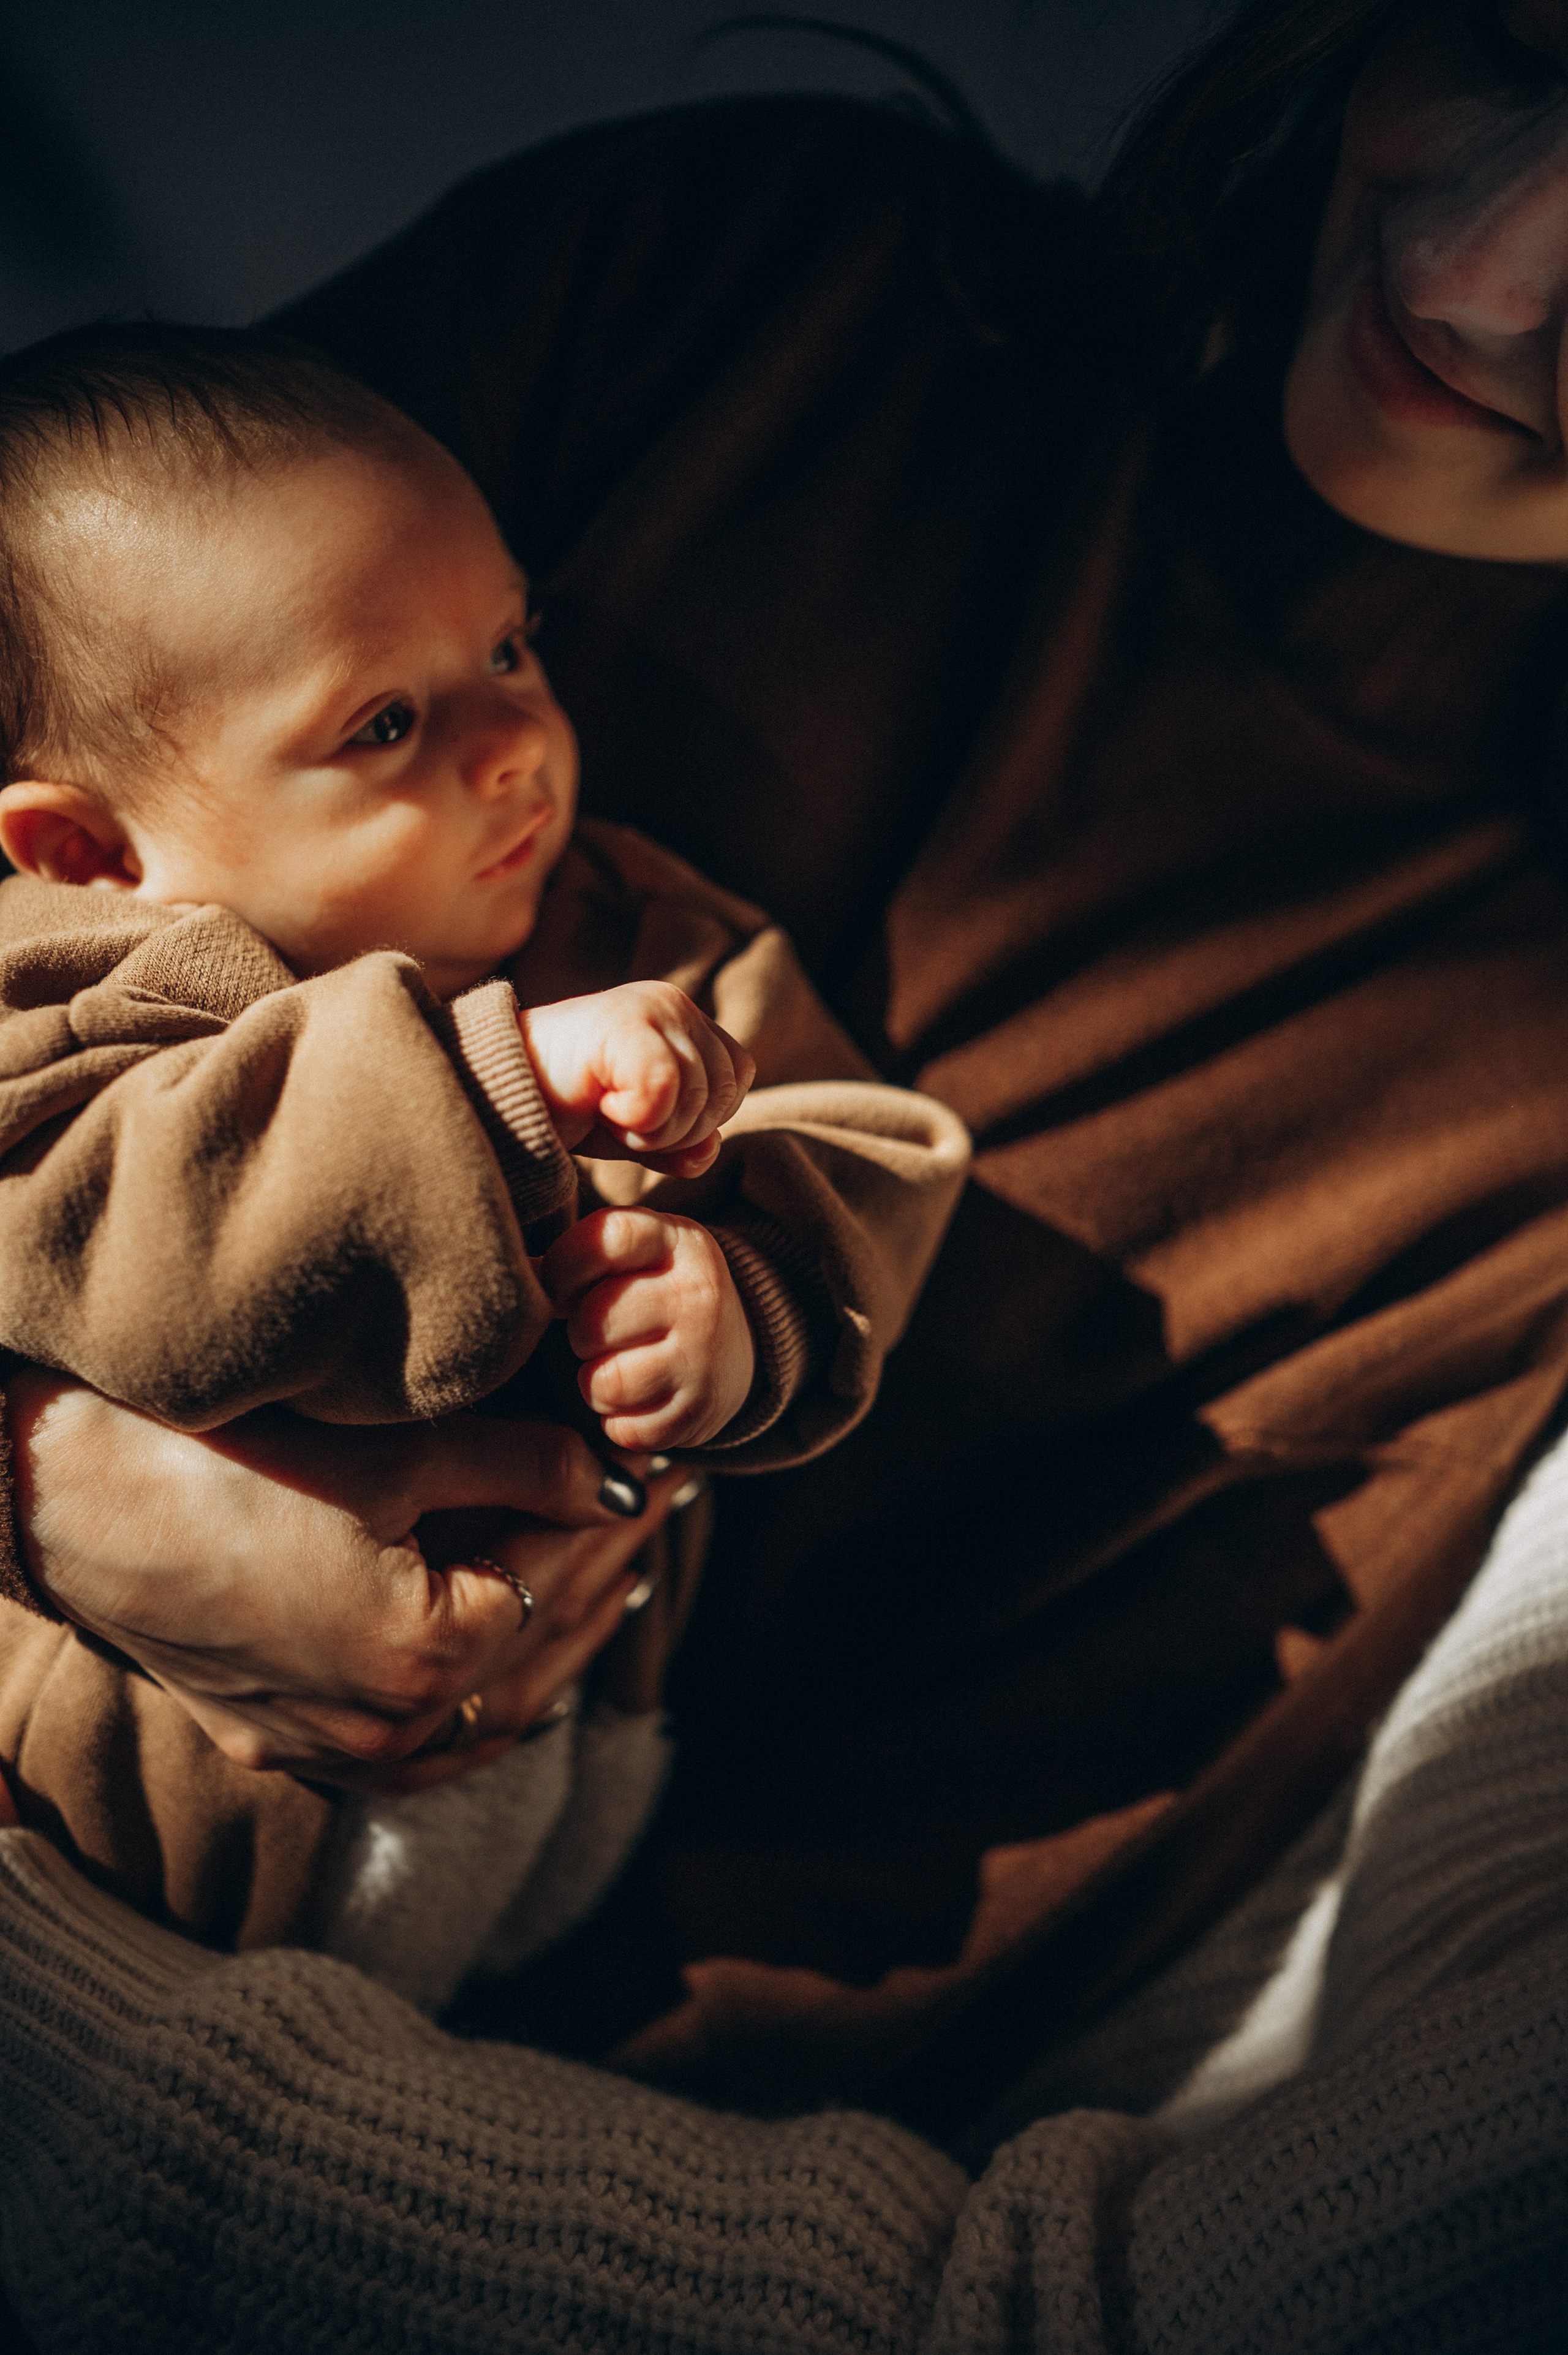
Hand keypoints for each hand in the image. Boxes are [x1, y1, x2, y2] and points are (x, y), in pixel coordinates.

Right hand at [7, 1368, 682, 1782]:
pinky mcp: (284, 1741)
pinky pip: (421, 1741)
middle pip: (535, 1648)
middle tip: (659, 1510)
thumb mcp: (390, 1449)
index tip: (668, 1470)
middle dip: (602, 1570)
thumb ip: (519, 1462)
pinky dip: (480, 1694)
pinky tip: (511, 1658)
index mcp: (423, 1658)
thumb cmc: (219, 1461)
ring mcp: (331, 1749)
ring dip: (553, 1640)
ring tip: (609, 1577)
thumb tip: (611, 1474)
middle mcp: (385, 1732)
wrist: (63, 1501)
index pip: (561, 1577)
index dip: (619, 1514)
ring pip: (488, 1710)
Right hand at [520, 981, 754, 1177]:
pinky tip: (601, 1107)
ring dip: (652, 1128)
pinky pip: (665, 1087)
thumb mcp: (638, 1132)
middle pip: (723, 1091)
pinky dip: (637, 1117)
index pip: (736, 1078)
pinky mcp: (623, 1022)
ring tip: (607, 1111)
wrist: (499, 1097)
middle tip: (620, 1119)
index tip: (642, 1117)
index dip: (698, 1117)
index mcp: (684, 1020)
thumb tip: (710, 1149)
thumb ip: (684, 1142)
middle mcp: (673, 1003)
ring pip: (698, 1094)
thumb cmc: (565, 1110)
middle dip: (678, 1130)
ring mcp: (650, 1007)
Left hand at [542, 1206, 757, 1448]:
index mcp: (677, 1241)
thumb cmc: (653, 1293)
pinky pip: (626, 1430)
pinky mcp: (699, 1411)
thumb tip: (508, 1273)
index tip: (559, 1289)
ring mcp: (703, 1356)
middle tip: (599, 1335)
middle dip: (581, 1334)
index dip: (564, 1268)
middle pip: (595, 1321)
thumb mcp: (631, 1256)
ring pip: (607, 1383)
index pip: (607, 1239)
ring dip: (597, 1384)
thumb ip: (575, 1258)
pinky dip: (620, 1422)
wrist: (736, 1347)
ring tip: (617, 1368)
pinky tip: (639, 1400)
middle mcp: (699, 1293)